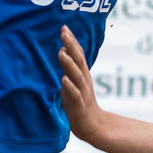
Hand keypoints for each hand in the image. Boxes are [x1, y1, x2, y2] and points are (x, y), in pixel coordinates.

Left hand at [58, 26, 108, 140]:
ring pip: (77, 76)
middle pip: (78, 60)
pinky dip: (70, 87)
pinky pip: (75, 95)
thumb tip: (62, 50)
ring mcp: (82, 92)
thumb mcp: (72, 81)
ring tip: (61, 53)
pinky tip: (64, 79)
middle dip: (71, 46)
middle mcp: (83, 80)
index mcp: (81, 74)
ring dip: (69, 64)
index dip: (71, 41)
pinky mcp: (79, 105)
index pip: (77, 54)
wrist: (90, 125)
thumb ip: (68, 67)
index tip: (64, 27)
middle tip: (64, 32)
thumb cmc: (79, 101)